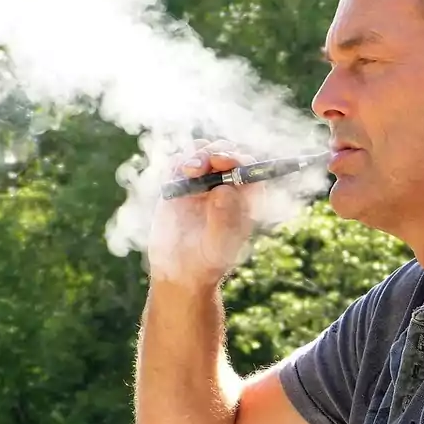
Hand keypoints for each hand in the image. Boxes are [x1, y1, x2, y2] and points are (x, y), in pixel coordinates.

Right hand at [147, 140, 261, 288]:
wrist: (180, 272)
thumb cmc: (207, 262)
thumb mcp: (218, 245)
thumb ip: (223, 218)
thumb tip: (223, 189)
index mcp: (245, 198)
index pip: (249, 168)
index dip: (238, 159)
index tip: (223, 161)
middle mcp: (226, 185)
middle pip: (225, 153)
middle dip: (214, 152)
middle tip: (200, 166)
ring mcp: (202, 182)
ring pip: (202, 151)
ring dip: (195, 155)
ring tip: (188, 171)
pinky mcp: (179, 184)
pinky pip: (178, 163)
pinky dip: (176, 164)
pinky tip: (173, 180)